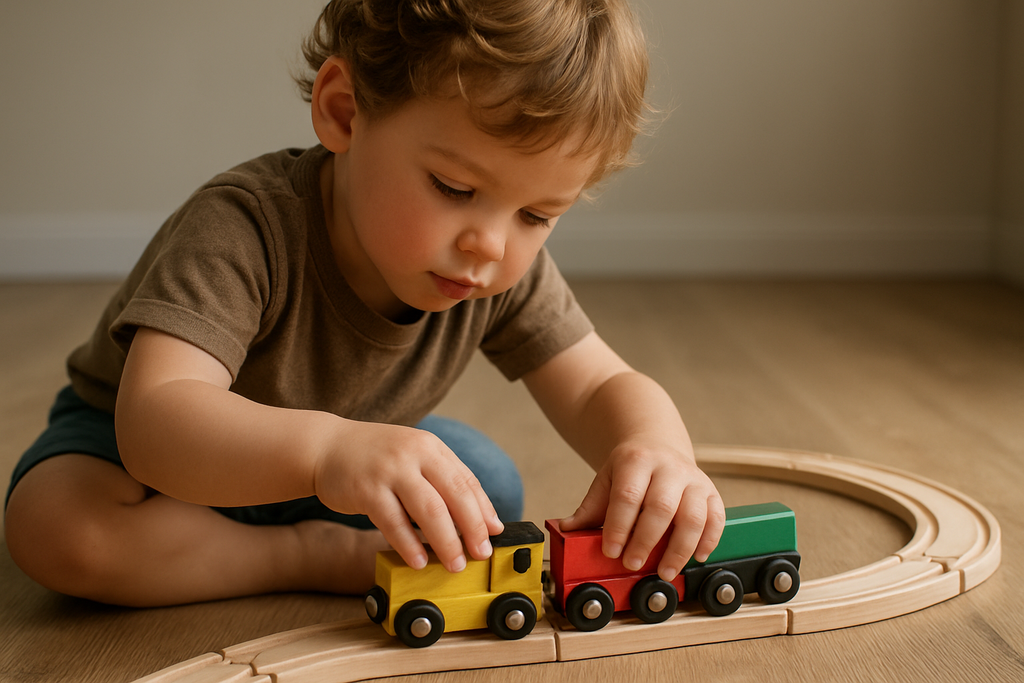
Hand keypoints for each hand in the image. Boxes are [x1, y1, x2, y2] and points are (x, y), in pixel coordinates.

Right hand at [312, 420, 503, 573]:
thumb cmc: (375, 458)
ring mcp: (390, 470)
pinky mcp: (367, 489)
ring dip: (446, 542)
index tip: (494, 534)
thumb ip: (442, 481)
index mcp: (430, 447)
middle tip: (481, 554)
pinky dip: (409, 545)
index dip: (483, 509)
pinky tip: (418, 562)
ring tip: (454, 564)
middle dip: (472, 528)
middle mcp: (414, 454)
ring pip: (429, 511)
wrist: (326, 446)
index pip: (466, 480)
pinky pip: (394, 523)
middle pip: (454, 495)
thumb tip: (477, 518)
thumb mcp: (413, 457)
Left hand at [559, 438, 724, 580]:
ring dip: (679, 549)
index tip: (611, 551)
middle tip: (633, 564)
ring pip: (693, 516)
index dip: (619, 526)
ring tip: (664, 571)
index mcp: (637, 460)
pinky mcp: (711, 491)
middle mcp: (669, 467)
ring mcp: (693, 479)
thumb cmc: (630, 470)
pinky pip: (717, 518)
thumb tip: (565, 531)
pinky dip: (709, 541)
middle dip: (646, 540)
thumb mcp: (606, 480)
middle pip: (661, 507)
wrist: (657, 445)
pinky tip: (696, 557)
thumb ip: (589, 509)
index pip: (628, 495)